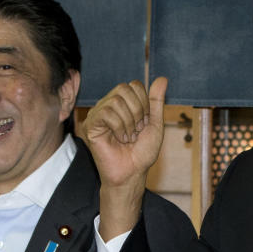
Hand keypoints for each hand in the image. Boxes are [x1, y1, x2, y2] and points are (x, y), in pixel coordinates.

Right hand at [81, 77, 166, 238]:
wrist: (132, 173)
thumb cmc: (141, 153)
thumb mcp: (155, 124)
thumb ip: (156, 101)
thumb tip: (162, 78)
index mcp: (123, 103)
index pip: (134, 85)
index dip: (144, 103)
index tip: (144, 123)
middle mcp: (108, 105)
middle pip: (124, 88)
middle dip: (137, 111)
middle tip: (136, 131)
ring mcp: (98, 114)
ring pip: (115, 101)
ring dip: (129, 122)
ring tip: (128, 137)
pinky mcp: (90, 125)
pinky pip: (106, 112)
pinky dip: (119, 126)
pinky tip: (119, 139)